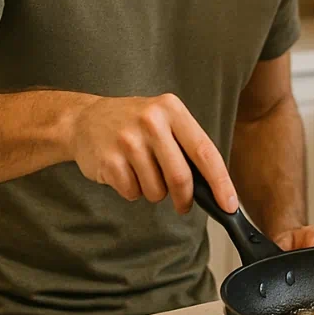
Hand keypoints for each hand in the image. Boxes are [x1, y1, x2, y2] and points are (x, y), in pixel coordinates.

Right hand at [68, 93, 237, 215]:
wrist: (84, 119)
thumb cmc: (133, 123)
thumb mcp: (164, 118)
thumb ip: (186, 145)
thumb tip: (213, 185)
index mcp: (172, 109)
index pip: (205, 151)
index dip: (220, 182)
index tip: (229, 205)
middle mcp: (151, 121)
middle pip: (180, 177)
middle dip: (185, 198)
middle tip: (183, 205)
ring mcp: (128, 141)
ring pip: (156, 190)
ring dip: (154, 192)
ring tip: (142, 172)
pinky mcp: (109, 160)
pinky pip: (132, 193)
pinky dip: (133, 191)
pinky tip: (125, 172)